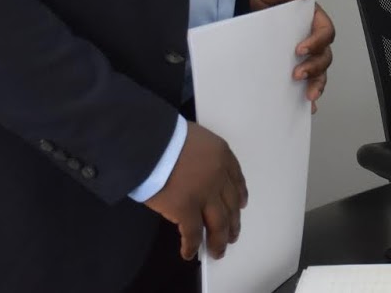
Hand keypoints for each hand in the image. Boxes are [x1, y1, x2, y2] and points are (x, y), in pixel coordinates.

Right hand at [144, 122, 247, 259]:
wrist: (148, 143)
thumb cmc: (165, 136)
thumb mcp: (194, 138)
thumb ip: (202, 156)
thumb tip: (197, 173)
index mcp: (222, 155)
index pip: (237, 179)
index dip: (240, 195)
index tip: (241, 205)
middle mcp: (218, 176)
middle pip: (231, 205)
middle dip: (233, 222)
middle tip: (233, 235)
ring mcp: (204, 194)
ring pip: (219, 223)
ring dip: (219, 240)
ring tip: (218, 251)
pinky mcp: (186, 209)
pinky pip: (193, 233)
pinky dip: (192, 246)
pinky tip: (189, 253)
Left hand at [249, 0, 335, 111]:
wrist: (239, 5)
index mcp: (311, 18)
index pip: (325, 31)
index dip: (317, 42)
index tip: (300, 49)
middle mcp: (310, 37)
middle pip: (325, 55)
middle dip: (315, 67)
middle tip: (298, 73)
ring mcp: (302, 54)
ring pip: (320, 70)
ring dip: (317, 82)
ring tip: (308, 94)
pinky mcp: (292, 65)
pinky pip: (307, 81)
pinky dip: (309, 92)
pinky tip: (306, 103)